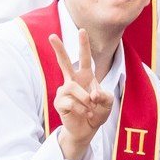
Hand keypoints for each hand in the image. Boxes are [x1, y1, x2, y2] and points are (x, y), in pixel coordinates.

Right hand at [49, 28, 113, 158]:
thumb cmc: (97, 112)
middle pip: (64, 62)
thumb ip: (104, 96)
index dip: (84, 44)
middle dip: (58, 49)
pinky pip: (70, 102)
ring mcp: (64, 91)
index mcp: (86, 76)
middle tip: (51, 35)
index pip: (85, 58)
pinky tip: (85, 113)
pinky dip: (82, 109)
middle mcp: (73, 80)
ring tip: (91, 108)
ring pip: (73, 88)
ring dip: (86, 100)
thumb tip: (91, 95)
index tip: (81, 30)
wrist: (88, 129)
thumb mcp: (107, 102)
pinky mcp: (59, 102)